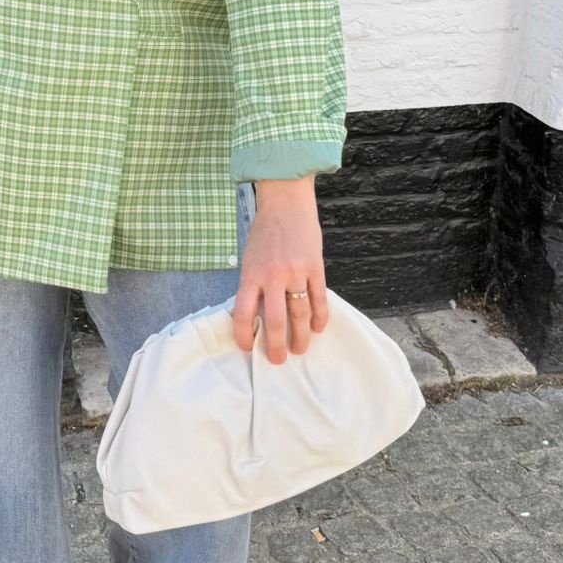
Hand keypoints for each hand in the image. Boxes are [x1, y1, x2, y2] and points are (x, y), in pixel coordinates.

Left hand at [231, 177, 329, 361]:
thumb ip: (253, 285)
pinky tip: (319, 328)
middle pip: (274, 321)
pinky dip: (320, 317)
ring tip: (300, 349)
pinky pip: (319, 299)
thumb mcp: (250, 258)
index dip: (242, 335)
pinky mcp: (315, 267)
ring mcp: (295, 272)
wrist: (286, 202)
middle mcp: (272, 276)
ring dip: (301, 337)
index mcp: (250, 275)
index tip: (246, 347)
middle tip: (278, 360)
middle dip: (276, 346)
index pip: (242, 314)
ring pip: (299, 315)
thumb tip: (256, 316)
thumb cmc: (265, 231)